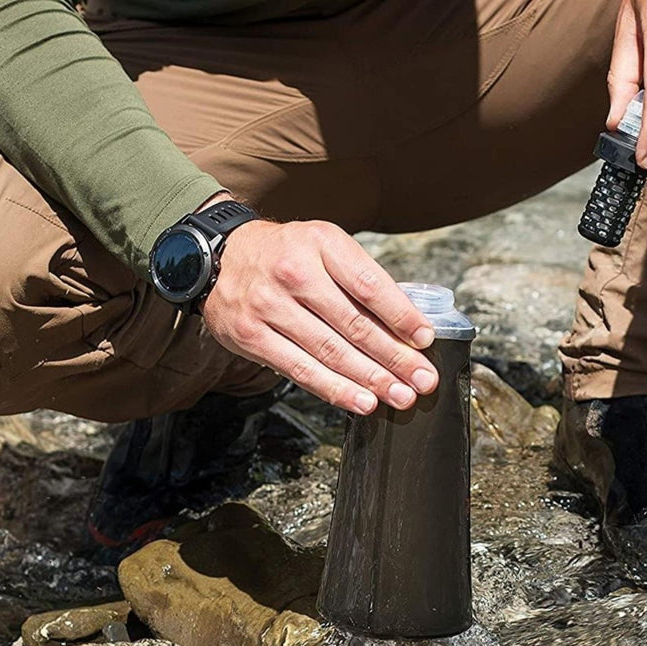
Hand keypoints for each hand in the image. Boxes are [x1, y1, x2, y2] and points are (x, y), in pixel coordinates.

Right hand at [200, 212, 438, 414]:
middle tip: (423, 380)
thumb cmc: (286, 255)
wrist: (220, 257)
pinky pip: (301, 370)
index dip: (401, 315)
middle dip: (395, 357)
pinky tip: (363, 402)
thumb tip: (406, 326)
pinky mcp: (252, 336)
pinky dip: (336, 390)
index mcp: (321, 243)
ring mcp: (269, 306)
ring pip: (330, 352)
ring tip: (401, 396)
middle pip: (354, 324)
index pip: (369, 284)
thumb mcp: (324, 246)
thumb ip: (359, 279)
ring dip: (371, 379)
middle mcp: (294, 272)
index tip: (426, 339)